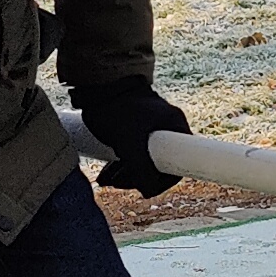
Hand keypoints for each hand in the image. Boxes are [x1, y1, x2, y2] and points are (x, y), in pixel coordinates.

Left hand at [70, 80, 189, 195]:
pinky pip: (134, 155)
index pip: (179, 164)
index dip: (162, 180)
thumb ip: (141, 169)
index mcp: (175, 127)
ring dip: (125, 175)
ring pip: (144, 162)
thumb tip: (149, 192)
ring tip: (106, 179)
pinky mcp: (135, 131)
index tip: (143, 186)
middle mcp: (167, 128)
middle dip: (137, 178)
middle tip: (116, 182)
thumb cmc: (116, 108)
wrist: (96, 84)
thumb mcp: (129, 143)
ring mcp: (151, 130)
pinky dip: (120, 166)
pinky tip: (105, 174)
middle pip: (160, 166)